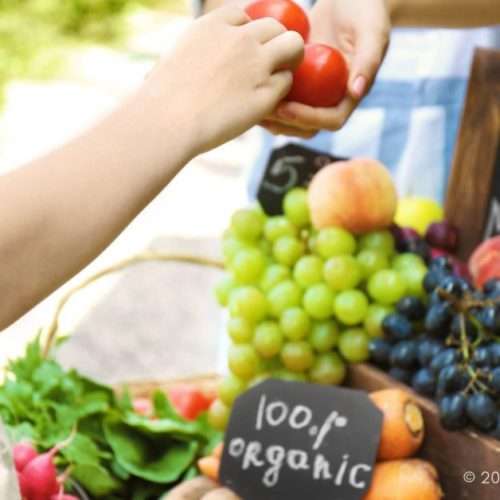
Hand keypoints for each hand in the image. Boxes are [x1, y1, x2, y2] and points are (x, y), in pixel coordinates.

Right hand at [142, 6, 303, 155]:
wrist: (168, 121)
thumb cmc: (162, 98)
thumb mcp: (175, 57)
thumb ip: (195, 52)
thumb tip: (189, 63)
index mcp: (214, 25)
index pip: (244, 16)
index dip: (247, 33)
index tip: (243, 50)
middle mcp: (240, 39)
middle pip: (274, 26)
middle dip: (275, 42)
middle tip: (270, 63)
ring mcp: (256, 65)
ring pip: (293, 46)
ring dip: (290, 59)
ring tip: (279, 76)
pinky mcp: (265, 93)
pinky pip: (286, 82)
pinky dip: (280, 90)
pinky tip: (268, 101)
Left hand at [263, 0, 390, 136]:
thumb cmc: (364, 8)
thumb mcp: (372, 29)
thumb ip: (369, 59)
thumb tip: (355, 93)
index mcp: (351, 94)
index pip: (331, 121)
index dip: (308, 119)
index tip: (285, 107)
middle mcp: (331, 97)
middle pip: (307, 126)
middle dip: (285, 123)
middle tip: (262, 111)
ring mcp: (313, 92)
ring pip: (291, 117)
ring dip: (272, 117)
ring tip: (250, 105)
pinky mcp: (298, 81)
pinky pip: (281, 96)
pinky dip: (265, 96)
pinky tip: (247, 88)